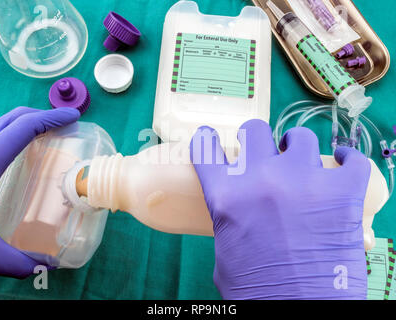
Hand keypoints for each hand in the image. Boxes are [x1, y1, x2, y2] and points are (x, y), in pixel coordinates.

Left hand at [0, 107, 79, 277]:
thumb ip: (16, 262)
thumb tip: (45, 268)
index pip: (24, 128)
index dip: (51, 119)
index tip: (72, 118)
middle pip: (13, 118)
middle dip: (41, 116)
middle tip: (63, 126)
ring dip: (23, 124)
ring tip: (44, 137)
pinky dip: (8, 135)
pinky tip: (14, 154)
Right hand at [190, 119, 369, 299]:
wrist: (301, 313)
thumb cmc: (257, 292)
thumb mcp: (226, 254)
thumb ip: (229, 222)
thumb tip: (239, 211)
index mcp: (227, 198)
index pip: (206, 151)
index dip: (205, 140)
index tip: (209, 137)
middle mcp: (262, 180)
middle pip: (254, 131)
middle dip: (255, 139)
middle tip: (263, 153)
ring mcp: (304, 182)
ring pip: (299, 138)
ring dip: (295, 148)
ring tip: (300, 162)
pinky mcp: (343, 192)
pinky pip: (352, 159)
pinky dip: (348, 159)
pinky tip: (342, 161)